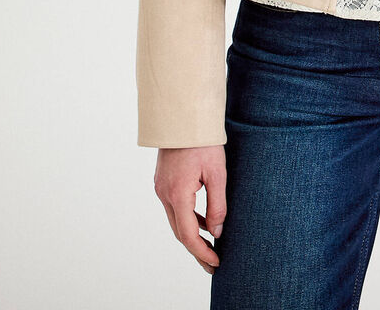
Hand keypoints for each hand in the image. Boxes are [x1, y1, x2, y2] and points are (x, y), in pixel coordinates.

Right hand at [153, 145, 226, 274]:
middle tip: (213, 263)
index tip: (216, 262)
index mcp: (178, 194)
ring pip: (176, 220)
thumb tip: (217, 231)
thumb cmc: (203, 141)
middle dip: (196, 249)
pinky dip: (188, 218)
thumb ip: (217, 204)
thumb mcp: (217, 173)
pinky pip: (175, 207)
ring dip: (191, 234)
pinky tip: (202, 222)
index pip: (188, 234)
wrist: (184, 116)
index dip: (202, 252)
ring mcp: (161, 187)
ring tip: (210, 246)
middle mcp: (164, 194)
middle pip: (179, 231)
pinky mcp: (163, 181)